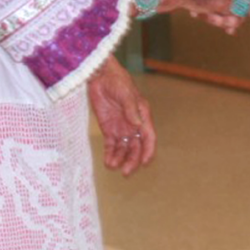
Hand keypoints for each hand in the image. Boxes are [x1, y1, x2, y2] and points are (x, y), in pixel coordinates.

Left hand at [88, 57, 154, 176]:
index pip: (149, 136)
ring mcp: (121, 127)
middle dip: (133, 160)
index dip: (148, 150)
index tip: (145, 163)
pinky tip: (108, 162)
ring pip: (123, 148)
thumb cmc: (117, 81)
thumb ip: (131, 110)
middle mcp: (134, 124)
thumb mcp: (126, 94)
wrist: (100, 76)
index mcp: (143, 115)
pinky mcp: (108, 128)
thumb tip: (138, 126)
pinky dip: (110, 154)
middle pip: (136, 146)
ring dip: (120, 159)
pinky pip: (111, 145)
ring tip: (112, 166)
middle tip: (126, 172)